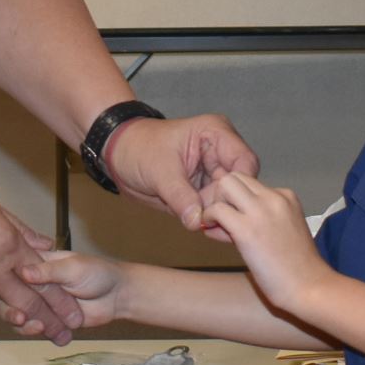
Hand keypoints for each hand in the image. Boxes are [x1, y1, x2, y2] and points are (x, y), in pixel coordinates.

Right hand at [0, 251, 127, 336]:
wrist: (118, 296)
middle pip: (9, 298)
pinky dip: (39, 335)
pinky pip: (36, 330)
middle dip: (10, 310)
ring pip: (19, 317)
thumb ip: (49, 271)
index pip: (12, 273)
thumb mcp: (73, 267)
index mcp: (36, 265)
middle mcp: (34, 285)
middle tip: (20, 317)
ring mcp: (41, 304)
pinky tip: (49, 334)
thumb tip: (24, 271)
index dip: (6, 284)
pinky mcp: (49, 321)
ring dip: (24, 325)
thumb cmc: (98, 273)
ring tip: (38, 327)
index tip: (10, 294)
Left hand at [103, 111, 260, 234]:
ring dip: (222, 216)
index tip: (224, 208)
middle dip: (229, 205)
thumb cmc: (138, 149)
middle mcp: (222, 153)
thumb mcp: (159, 171)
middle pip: (242, 184)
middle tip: (214, 225)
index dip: (238, 187)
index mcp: (217, 134)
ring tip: (209, 229)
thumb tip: (198, 222)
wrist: (119, 157)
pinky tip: (205, 229)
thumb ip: (180, 196)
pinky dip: (212, 220)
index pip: (245, 163)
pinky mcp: (205, 190)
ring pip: (231, 199)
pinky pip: (216, 208)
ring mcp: (214, 173)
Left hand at [202, 171, 331, 313]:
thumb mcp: (284, 231)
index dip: (238, 201)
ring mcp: (261, 211)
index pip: (251, 184)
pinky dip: (209, 218)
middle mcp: (275, 197)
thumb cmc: (298, 268)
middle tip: (223, 220)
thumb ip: (259, 220)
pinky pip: (217, 210)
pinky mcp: (247, 230)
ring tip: (218, 226)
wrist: (310, 287)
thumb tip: (225, 220)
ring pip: (224, 184)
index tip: (236, 221)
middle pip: (235, 177)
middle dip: (223, 195)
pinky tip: (213, 232)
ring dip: (215, 203)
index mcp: (286, 197)